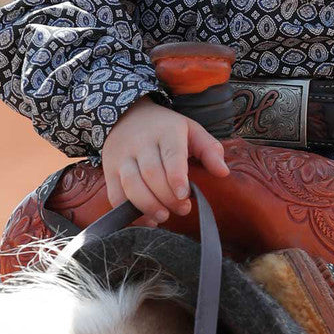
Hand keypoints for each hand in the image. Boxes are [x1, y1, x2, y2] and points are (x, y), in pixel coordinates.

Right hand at [101, 95, 229, 226]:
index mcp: (167, 131)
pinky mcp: (110, 169)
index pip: (171, 155)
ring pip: (132, 185)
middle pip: (152, 174)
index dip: (176, 177)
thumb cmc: (166, 128)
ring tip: (163, 217)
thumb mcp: (191, 130)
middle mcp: (141, 142)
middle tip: (182, 209)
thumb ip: (209, 150)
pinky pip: (115, 195)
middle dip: (167, 198)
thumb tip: (223, 172)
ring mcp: (123, 156)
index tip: (184, 195)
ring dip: (148, 206)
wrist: (128, 114)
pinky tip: (146, 219)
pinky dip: (128, 212)